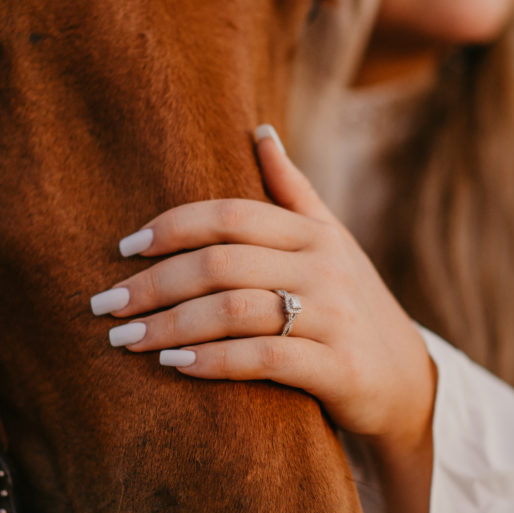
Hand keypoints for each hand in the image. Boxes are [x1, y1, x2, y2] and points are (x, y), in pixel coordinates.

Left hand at [90, 126, 436, 450]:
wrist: (408, 382)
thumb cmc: (353, 307)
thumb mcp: (332, 242)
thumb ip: (293, 191)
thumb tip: (259, 130)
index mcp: (315, 233)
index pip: (231, 216)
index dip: (172, 227)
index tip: (124, 247)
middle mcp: (325, 267)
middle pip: (222, 264)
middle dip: (154, 283)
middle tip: (105, 303)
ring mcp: (334, 317)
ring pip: (235, 311)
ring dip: (170, 325)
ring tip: (125, 340)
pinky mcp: (338, 368)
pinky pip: (262, 359)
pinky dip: (212, 361)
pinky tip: (174, 365)